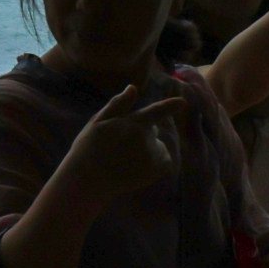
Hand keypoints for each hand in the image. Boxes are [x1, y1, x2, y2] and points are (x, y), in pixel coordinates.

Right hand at [55, 85, 193, 206]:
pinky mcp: (154, 171)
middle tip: (118, 144)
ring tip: (124, 158)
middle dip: (141, 132)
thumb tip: (133, 88)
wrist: (86, 180)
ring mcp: (151, 156)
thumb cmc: (88, 148)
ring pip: (157, 146)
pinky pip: (163, 161)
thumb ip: (118, 104)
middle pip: (152, 130)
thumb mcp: (98, 121)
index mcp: (133, 123)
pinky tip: (136, 167)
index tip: (182, 102)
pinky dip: (156, 162)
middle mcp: (146, 138)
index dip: (170, 105)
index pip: (156, 111)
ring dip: (147, 149)